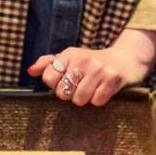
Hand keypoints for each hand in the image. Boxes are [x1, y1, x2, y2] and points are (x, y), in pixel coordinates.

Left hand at [28, 43, 152, 106]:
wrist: (125, 59)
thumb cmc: (93, 61)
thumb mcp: (70, 58)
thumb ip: (48, 63)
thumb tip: (30, 71)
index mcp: (69, 54)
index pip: (48, 78)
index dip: (55, 85)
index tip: (64, 82)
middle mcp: (83, 59)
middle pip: (63, 92)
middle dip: (70, 94)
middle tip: (80, 87)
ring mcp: (99, 69)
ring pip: (79, 99)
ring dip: (85, 99)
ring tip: (91, 89)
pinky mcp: (113, 79)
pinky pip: (97, 101)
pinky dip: (99, 100)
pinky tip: (102, 90)